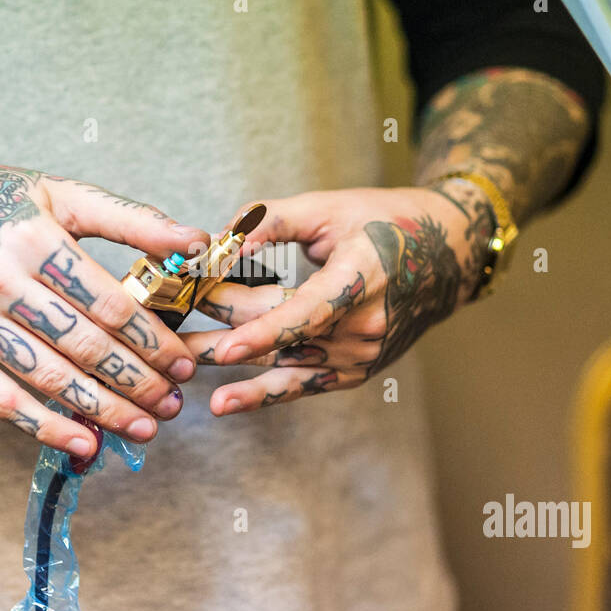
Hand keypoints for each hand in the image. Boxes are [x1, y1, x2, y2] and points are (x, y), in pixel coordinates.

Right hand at [0, 155, 209, 456]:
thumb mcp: (63, 194)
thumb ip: (132, 221)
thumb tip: (197, 244)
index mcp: (34, 238)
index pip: (108, 304)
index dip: (153, 340)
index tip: (183, 364)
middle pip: (82, 346)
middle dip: (135, 382)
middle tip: (171, 406)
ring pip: (46, 378)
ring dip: (101, 410)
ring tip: (142, 428)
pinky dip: (43, 427)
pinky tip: (84, 444)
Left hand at [182, 185, 494, 414]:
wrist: (444, 258)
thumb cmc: (383, 222)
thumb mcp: (328, 208)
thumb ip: (269, 222)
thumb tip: (217, 243)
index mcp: (362, 277)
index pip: (308, 312)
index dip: (265, 331)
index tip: (226, 345)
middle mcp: (364, 325)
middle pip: (281, 335)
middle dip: (221, 331)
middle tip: (166, 334)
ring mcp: (361, 354)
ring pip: (281, 360)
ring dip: (226, 359)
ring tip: (174, 367)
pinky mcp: (354, 372)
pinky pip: (301, 384)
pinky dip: (260, 392)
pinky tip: (221, 403)